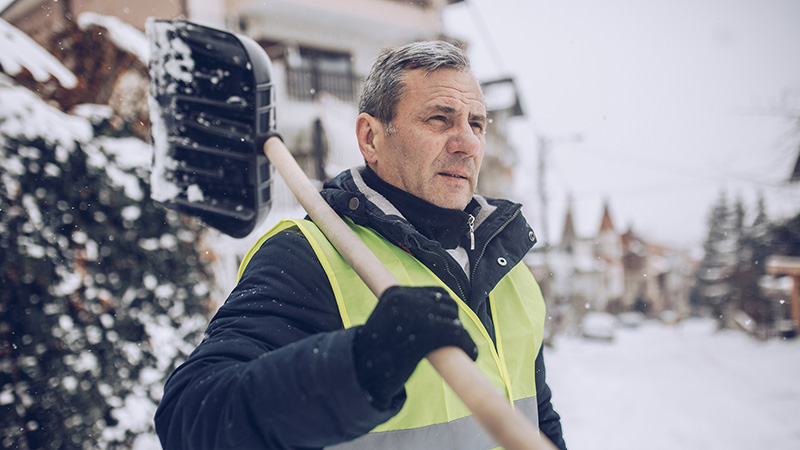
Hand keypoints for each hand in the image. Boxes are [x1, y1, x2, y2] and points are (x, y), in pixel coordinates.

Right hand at [352, 286, 477, 407]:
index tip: (449, 323)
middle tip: (454, 338)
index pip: (435, 292)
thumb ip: (410, 313)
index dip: (446, 308)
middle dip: (453, 320)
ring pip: (453, 318)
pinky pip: (455, 335)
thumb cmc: (378, 351)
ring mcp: (414, 316)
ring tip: (462, 347)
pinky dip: (467, 344)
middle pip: (447, 303)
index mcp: (396, 293)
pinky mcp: (423, 334)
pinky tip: (470, 354)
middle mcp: (405, 300)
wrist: (362, 370)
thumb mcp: (389, 321)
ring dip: (460, 334)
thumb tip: (444, 317)